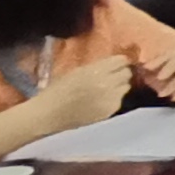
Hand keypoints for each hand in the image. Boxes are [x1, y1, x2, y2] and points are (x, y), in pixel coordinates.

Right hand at [25, 54, 142, 133]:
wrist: (48, 114)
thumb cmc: (57, 90)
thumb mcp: (76, 71)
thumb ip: (97, 67)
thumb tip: (114, 63)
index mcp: (96, 71)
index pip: (121, 60)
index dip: (120, 61)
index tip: (117, 63)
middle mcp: (107, 84)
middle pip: (127, 73)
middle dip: (120, 73)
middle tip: (112, 76)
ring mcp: (110, 99)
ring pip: (126, 87)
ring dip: (118, 86)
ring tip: (105, 89)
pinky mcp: (109, 111)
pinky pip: (119, 100)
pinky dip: (113, 99)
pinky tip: (101, 101)